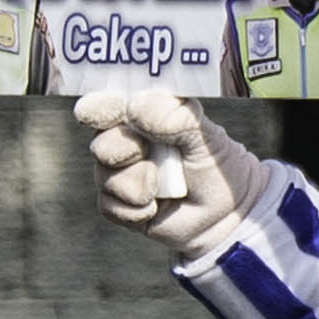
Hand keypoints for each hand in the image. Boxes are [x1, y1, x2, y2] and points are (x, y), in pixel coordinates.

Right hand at [76, 91, 262, 260]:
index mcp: (141, 116)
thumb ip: (175, 116)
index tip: (92, 114)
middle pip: (100, 144)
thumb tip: (134, 108)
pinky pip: (109, 207)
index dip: (96, 108)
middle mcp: (124, 143)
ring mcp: (119, 175)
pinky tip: (155, 208)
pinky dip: (136, 210)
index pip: (106, 105)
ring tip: (162, 187)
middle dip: (121, 151)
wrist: (226, 213)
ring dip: (137, 185)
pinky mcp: (119, 206)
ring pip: (105, 178)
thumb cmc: (216, 164)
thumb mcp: (204, 134)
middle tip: (145, 153)